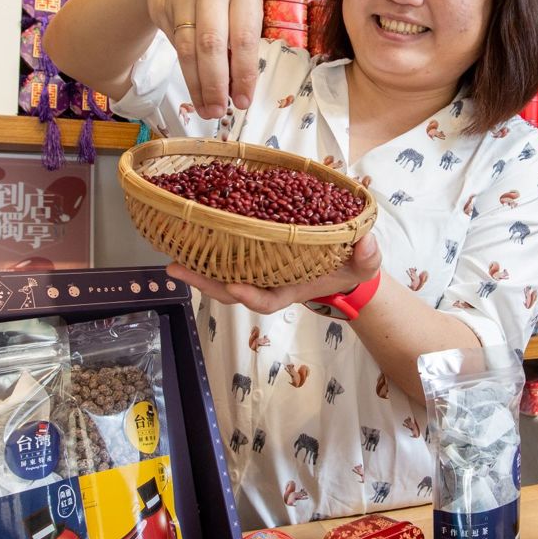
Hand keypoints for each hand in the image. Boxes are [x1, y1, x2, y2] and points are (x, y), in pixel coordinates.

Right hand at [144, 0, 263, 119]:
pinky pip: (175, 44)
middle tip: (219, 111)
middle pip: (213, 43)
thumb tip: (238, 89)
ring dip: (198, 84)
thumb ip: (241, 40)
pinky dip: (187, 72)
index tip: (243, 101)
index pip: (244, 37)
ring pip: (190, 48)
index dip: (243, 74)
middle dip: (217, 83)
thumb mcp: (239, 4)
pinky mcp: (162, 1)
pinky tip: (194, 89)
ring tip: (207, 109)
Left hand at [165, 235, 381, 314]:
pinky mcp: (252, 255)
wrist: (345, 264)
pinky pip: (226, 257)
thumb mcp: (365, 262)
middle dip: (204, 282)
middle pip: (231, 289)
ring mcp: (258, 271)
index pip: (266, 299)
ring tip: (171, 260)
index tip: (234, 287)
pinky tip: (186, 239)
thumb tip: (364, 243)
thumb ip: (366, 254)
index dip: (249, 295)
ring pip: (222, 276)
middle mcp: (268, 282)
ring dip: (196, 269)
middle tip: (175, 269)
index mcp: (290, 288)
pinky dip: (206, 252)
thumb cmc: (351, 265)